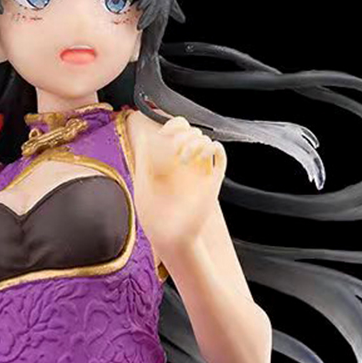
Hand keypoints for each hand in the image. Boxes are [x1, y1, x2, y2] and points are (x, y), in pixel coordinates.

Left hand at [133, 115, 226, 257]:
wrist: (171, 236)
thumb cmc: (153, 216)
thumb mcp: (142, 184)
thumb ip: (143, 159)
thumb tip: (147, 135)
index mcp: (166, 162)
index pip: (174, 130)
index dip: (172, 127)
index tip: (165, 139)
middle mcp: (183, 164)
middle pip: (190, 131)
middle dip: (182, 135)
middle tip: (174, 153)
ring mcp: (198, 170)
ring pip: (204, 139)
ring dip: (194, 142)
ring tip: (184, 160)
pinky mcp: (212, 179)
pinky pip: (219, 152)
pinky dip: (213, 147)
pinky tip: (202, 157)